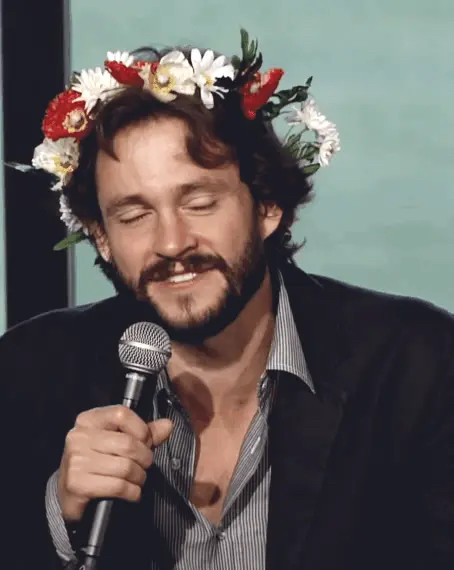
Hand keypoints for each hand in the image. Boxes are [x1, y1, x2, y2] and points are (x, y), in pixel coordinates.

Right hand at [57, 405, 172, 521]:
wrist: (68, 495)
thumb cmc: (96, 464)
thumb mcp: (116, 442)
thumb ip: (143, 433)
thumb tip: (167, 425)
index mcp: (88, 420)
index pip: (122, 414)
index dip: (141, 430)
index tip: (146, 442)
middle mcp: (78, 437)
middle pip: (127, 443)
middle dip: (144, 458)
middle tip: (144, 466)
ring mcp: (76, 461)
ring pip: (125, 466)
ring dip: (139, 477)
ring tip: (137, 479)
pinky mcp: (77, 484)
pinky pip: (118, 486)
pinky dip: (132, 492)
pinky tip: (131, 493)